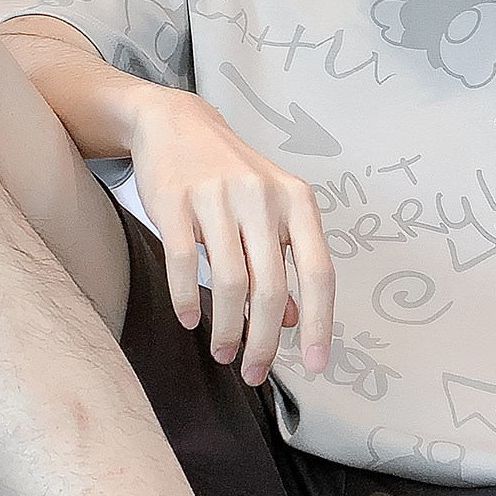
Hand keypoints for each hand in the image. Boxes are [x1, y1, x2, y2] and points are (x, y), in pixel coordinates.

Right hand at [127, 89, 334, 385]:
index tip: (315, 364)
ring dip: (227, 329)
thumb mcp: (270, 210)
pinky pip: (184, 263)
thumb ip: (284, 261)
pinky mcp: (175, 201)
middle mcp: (263, 198)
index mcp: (297, 201)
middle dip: (265, 341)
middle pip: (272, 288)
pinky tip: (189, 320)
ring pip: (230, 282)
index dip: (320, 323)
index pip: (318, 273)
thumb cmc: (230, 173)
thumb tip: (293, 320)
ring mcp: (218, 198)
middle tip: (254, 373)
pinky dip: (187, 300)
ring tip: (223, 354)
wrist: (175, 123)